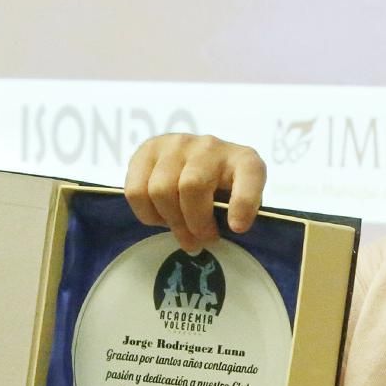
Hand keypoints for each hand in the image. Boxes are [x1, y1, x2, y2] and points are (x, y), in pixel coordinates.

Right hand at [124, 133, 265, 252]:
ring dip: (169, 220)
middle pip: (191, 187)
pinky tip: (160, 215)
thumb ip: (232, 217)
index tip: (238, 228)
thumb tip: (206, 240)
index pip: (249, 174)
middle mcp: (209, 146)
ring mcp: (176, 144)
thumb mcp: (238, 202)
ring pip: (160, 190)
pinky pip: (136, 191)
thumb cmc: (222, 190)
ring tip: (179, 228)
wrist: (198, 160)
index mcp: (244, 160)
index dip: (244, 202)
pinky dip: (146, 213)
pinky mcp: (148, 149)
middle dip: (194, 224)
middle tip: (199, 241)